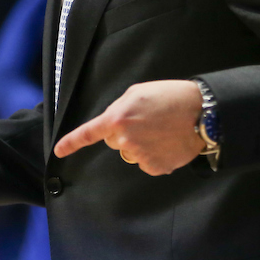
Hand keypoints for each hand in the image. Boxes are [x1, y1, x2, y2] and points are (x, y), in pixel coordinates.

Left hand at [54, 80, 205, 175]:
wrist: (201, 113)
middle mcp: (124, 139)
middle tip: (147, 120)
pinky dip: (155, 155)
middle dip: (125, 133)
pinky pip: (147, 162)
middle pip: (114, 141)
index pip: (89, 133)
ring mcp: (139, 156)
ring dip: (141, 144)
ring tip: (162, 129)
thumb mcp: (138, 92)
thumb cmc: (170, 97)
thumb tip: (115, 124)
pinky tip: (168, 142)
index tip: (58, 152)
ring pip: (132, 152)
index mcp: (117, 118)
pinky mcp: (155, 167)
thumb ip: (120, 108)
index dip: (71, 143)